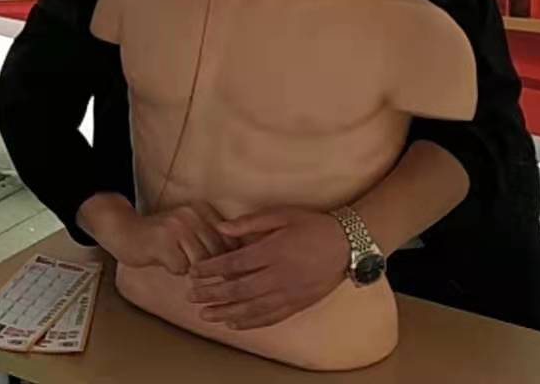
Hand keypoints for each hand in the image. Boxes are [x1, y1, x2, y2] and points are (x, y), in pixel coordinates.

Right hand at [80, 193, 228, 275]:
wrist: (123, 230)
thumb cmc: (162, 238)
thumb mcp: (191, 231)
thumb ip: (213, 240)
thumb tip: (243, 264)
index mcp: (203, 209)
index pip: (230, 241)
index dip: (228, 260)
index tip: (222, 270)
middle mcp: (192, 213)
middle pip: (217, 253)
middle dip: (209, 269)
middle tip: (196, 271)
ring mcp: (177, 226)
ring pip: (200, 262)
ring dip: (190, 269)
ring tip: (177, 261)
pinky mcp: (162, 240)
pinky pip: (181, 268)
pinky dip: (174, 270)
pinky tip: (163, 260)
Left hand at [188, 208, 350, 329]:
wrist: (348, 245)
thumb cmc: (313, 225)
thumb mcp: (282, 215)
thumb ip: (250, 223)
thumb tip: (221, 228)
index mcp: (273, 251)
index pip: (235, 264)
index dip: (212, 269)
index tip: (193, 272)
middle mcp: (279, 276)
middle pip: (239, 289)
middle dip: (213, 294)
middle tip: (191, 296)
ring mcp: (289, 293)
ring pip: (252, 308)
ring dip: (226, 313)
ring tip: (205, 315)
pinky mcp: (298, 304)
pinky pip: (271, 317)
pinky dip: (251, 322)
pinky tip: (234, 324)